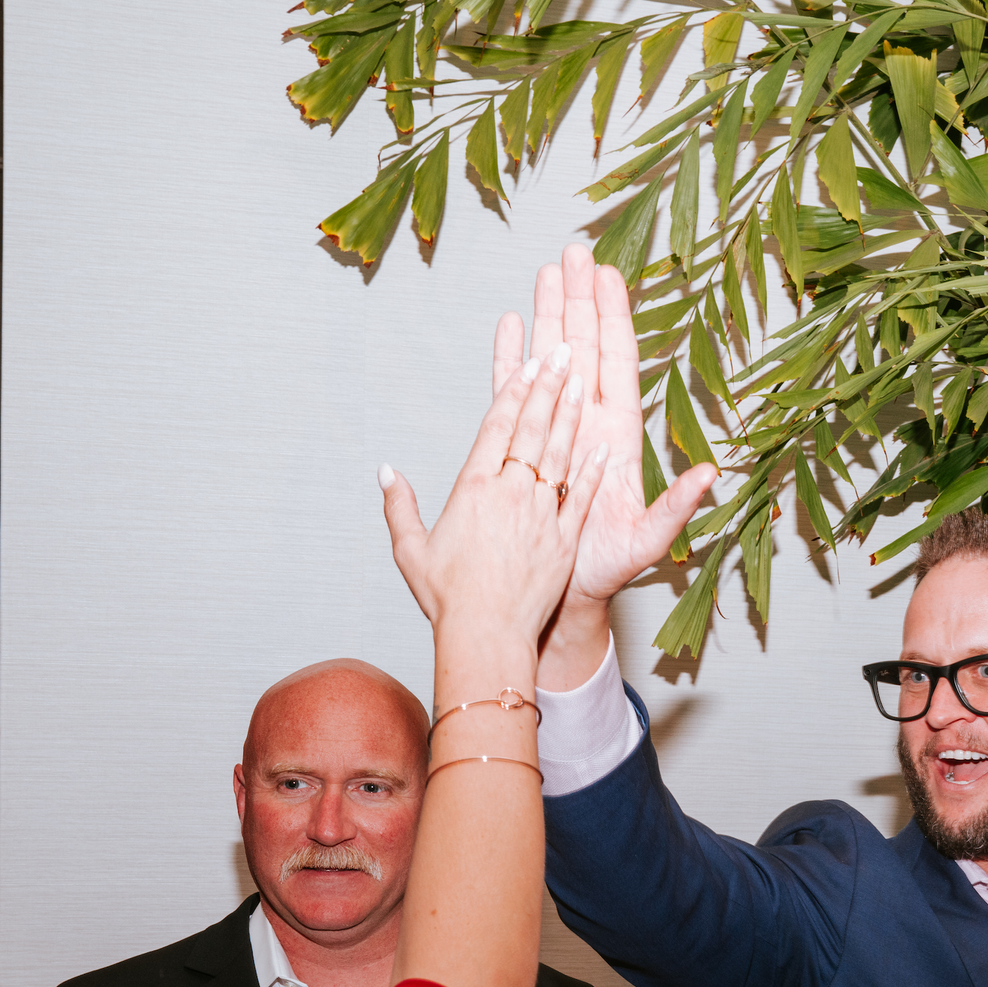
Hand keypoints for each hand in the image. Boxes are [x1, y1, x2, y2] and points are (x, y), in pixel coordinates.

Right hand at [380, 334, 610, 651]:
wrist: (486, 635)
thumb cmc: (448, 598)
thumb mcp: (411, 550)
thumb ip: (399, 506)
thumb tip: (386, 472)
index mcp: (473, 489)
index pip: (498, 427)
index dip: (515, 391)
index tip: (529, 364)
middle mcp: (511, 494)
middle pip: (534, 429)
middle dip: (549, 386)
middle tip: (564, 351)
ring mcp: (541, 515)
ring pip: (560, 454)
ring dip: (572, 415)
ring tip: (582, 381)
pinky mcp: (564, 541)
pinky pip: (581, 497)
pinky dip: (591, 470)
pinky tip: (601, 446)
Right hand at [501, 245, 714, 685]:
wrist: (568, 591)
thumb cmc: (610, 569)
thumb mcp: (650, 540)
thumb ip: (677, 506)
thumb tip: (711, 474)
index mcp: (618, 436)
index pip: (618, 364)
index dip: (614, 318)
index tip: (609, 274)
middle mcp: (589, 423)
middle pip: (585, 347)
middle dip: (580, 297)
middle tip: (574, 250)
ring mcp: (557, 428)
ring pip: (552, 359)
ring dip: (548, 315)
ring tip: (544, 270)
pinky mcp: (527, 442)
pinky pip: (515, 391)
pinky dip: (511, 357)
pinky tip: (507, 324)